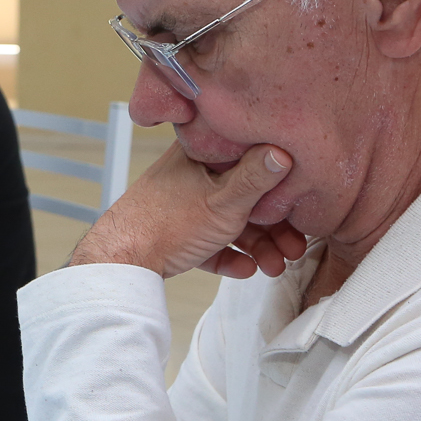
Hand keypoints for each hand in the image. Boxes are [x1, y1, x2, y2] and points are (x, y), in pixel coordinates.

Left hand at [69, 142, 306, 279]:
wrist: (120, 260)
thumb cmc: (168, 223)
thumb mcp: (224, 200)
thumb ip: (256, 179)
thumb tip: (284, 151)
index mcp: (200, 154)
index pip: (249, 161)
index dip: (278, 187)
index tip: (300, 211)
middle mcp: (190, 174)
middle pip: (243, 198)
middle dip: (273, 228)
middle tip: (293, 250)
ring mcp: (180, 205)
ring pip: (228, 224)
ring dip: (256, 246)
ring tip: (273, 268)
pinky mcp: (172, 233)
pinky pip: (207, 242)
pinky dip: (228, 255)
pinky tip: (245, 269)